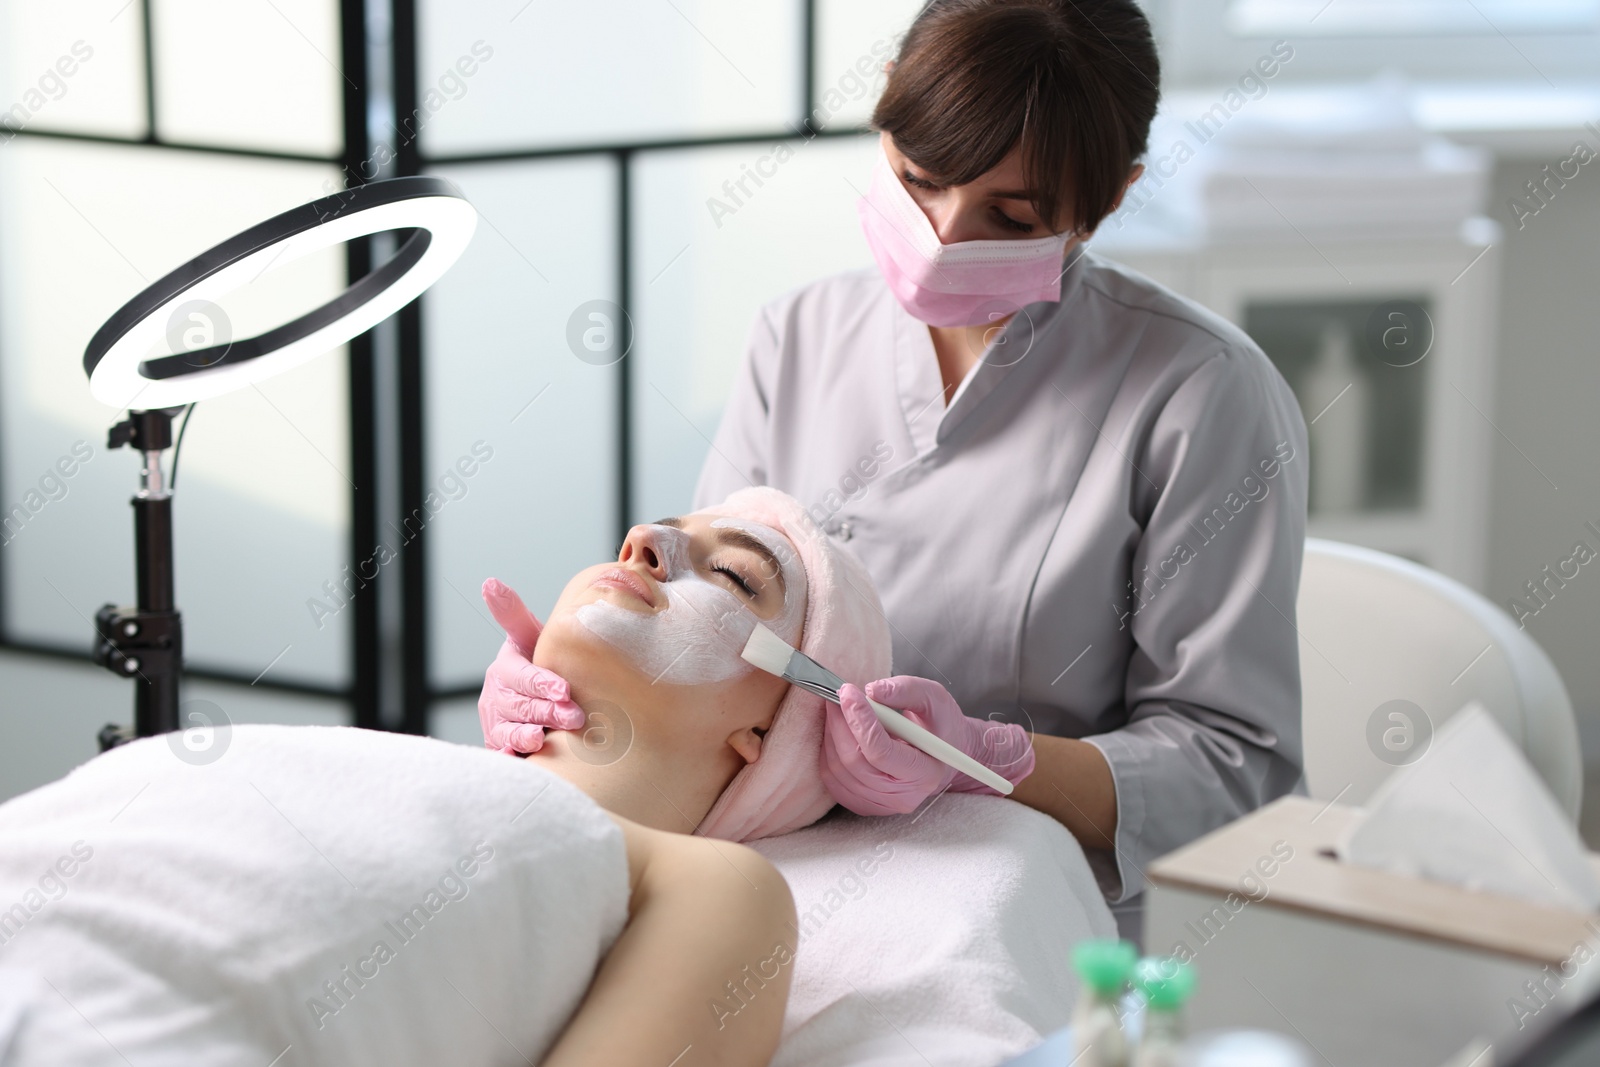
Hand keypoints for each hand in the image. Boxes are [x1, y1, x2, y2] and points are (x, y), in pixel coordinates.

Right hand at [478, 578, 585, 754]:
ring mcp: (497, 724)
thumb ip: (513, 615)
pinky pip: (504, 753)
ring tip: (544, 739)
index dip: (542, 683)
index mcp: (506, 669)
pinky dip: (512, 757)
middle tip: (575, 717)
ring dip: (528, 736)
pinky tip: (524, 760)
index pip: (524, 676)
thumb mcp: (527, 639)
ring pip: (511, 731)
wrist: (528, 699)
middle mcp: (497, 697)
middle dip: (547, 712)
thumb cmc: (535, 665)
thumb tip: (490, 583)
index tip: (563, 690)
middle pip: (522, 706)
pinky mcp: (501, 747)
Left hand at [820, 675, 1035, 815]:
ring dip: (831, 734)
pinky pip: (832, 779)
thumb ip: (906, 690)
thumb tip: (871, 690)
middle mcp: (902, 797)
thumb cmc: (939, 726)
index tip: (848, 692)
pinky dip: (828, 751)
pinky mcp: (862, 804)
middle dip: (840, 724)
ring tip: (838, 709)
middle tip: (838, 695)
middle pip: (855, 762)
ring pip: (838, 770)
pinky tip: (838, 731)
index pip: (882, 752)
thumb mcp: (933, 699)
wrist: (942, 755)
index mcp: (925, 773)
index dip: (861, 720)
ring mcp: (880, 805)